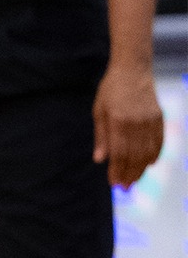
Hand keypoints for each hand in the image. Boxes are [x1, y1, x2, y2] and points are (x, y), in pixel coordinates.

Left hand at [94, 62, 163, 186]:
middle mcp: (137, 123)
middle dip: (129, 174)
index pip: (119, 153)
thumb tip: (100, 160)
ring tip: (134, 180)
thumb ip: (101, 137)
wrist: (133, 70)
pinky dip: (154, 155)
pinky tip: (148, 165)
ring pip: (148, 152)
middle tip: (124, 187)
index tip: (114, 183)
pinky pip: (159, 142)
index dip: (117, 170)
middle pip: (135, 156)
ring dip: (141, 169)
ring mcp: (150, 121)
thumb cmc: (111, 90)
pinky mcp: (159, 118)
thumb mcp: (99, 111)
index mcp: (119, 121)